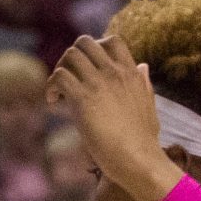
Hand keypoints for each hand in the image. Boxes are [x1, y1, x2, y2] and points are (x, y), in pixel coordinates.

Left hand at [48, 32, 181, 200]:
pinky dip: (50, 86)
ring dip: (59, 70)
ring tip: (59, 93)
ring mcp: (99, 83)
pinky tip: (53, 103)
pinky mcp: (83, 99)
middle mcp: (115, 72)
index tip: (87, 70)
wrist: (140, 159)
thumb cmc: (144, 141)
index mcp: (132, 73)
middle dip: (71, 57)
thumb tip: (143, 66)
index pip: (112, 41)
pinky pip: (59, 76)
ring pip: (69, 55)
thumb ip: (144, 84)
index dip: (94, 50)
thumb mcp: (149, 105)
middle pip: (85, 42)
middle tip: (68, 80)